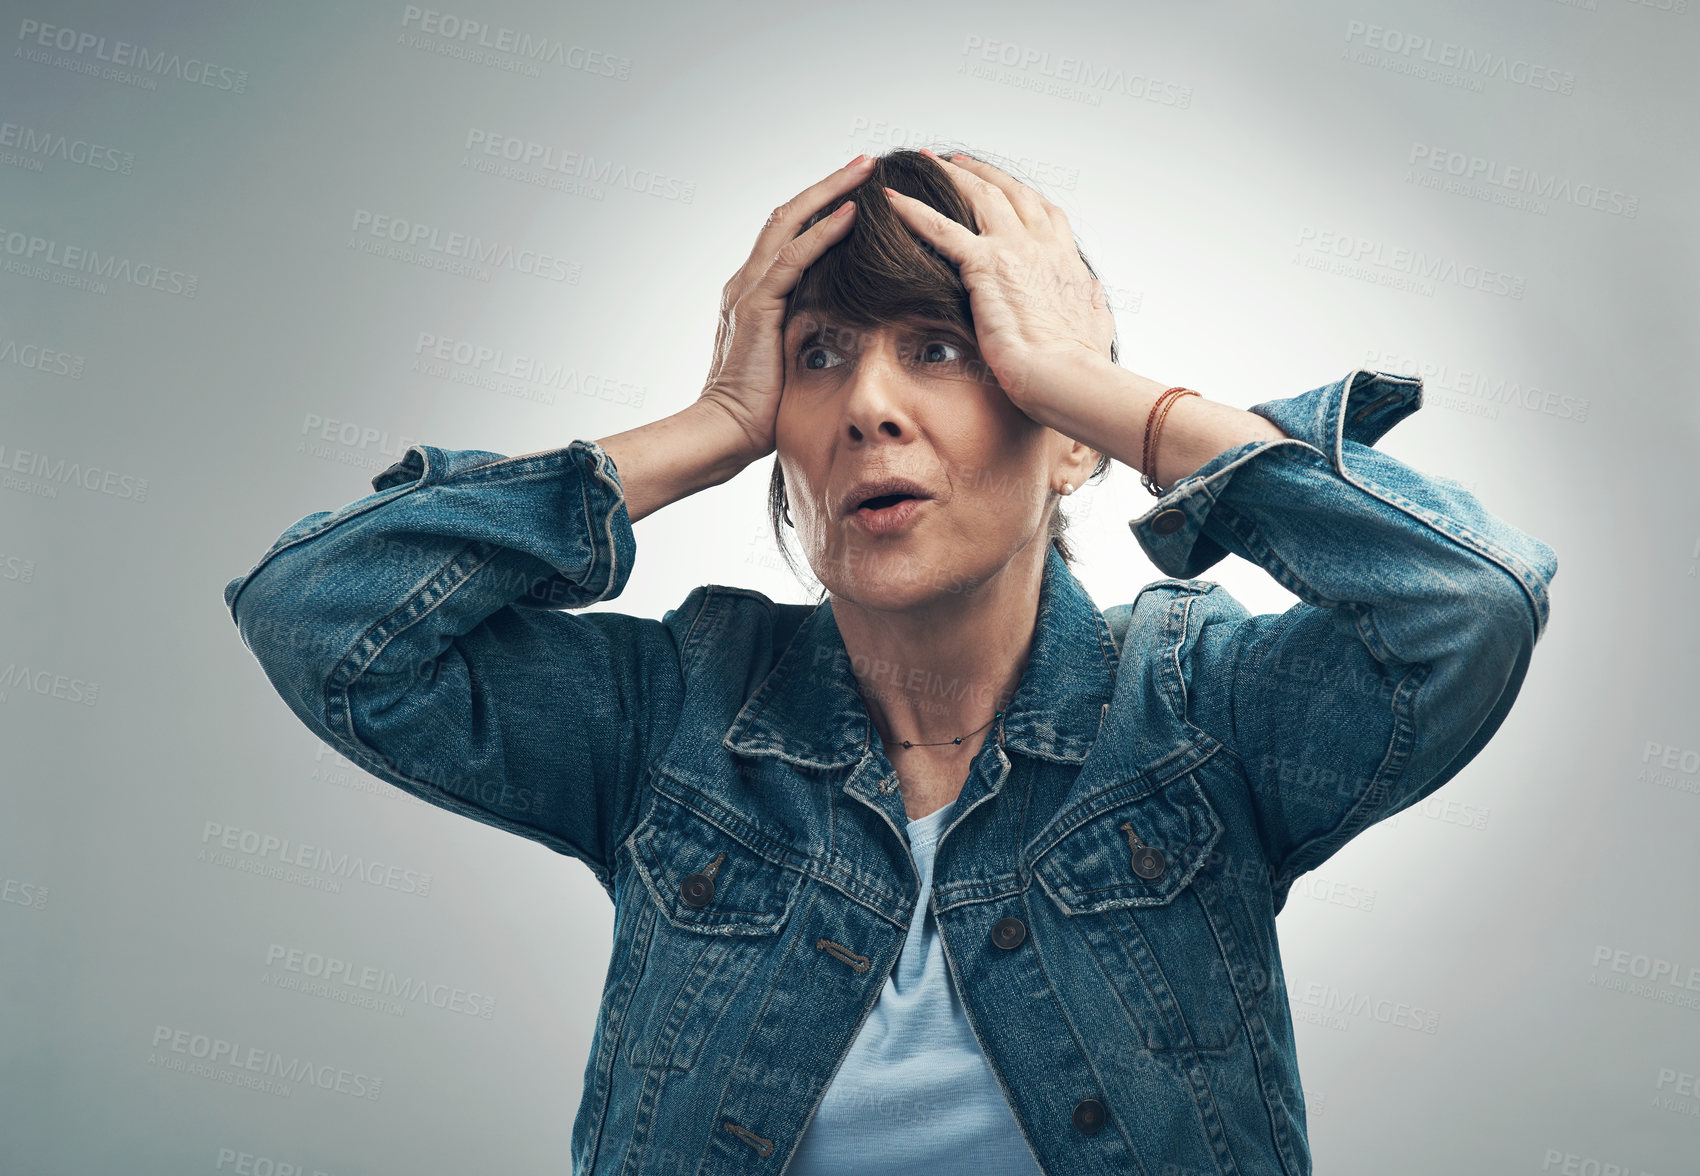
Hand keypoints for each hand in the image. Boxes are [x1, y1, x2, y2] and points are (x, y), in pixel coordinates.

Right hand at [697, 155, 873, 462]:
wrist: (726, 432)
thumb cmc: (763, 408)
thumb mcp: (792, 357)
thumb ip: (809, 330)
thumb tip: (847, 322)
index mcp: (754, 292)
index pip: (788, 234)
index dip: (821, 207)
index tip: (857, 190)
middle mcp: (746, 281)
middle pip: (787, 214)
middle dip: (828, 185)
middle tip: (865, 163)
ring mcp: (748, 290)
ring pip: (790, 223)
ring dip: (829, 193)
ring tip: (864, 172)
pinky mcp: (756, 307)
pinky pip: (793, 258)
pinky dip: (823, 233)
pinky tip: (852, 214)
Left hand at [880, 150, 1115, 412]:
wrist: (1068, 376)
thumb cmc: (1079, 363)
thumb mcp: (1095, 325)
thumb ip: (1091, 304)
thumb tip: (1091, 293)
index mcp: (1065, 262)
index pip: (1044, 215)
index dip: (1022, 197)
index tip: (1006, 187)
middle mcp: (1042, 245)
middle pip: (1010, 192)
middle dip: (983, 173)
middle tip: (958, 161)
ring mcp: (1014, 250)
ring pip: (979, 196)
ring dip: (951, 176)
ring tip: (926, 164)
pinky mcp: (985, 265)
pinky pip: (940, 229)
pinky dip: (913, 212)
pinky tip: (891, 202)